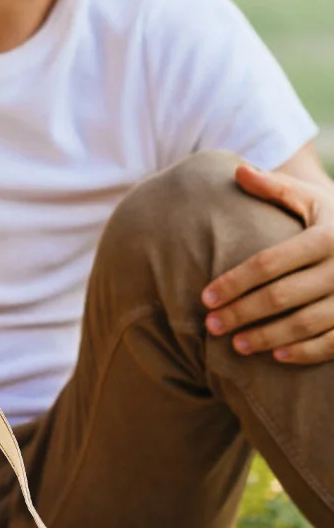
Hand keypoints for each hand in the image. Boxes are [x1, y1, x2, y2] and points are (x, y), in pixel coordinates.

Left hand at [202, 162, 333, 364]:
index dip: (234, 282)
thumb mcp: (313, 198)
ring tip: (234, 344)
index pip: (269, 263)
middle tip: (211, 325)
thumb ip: (276, 188)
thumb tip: (238, 170)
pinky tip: (277, 357)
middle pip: (281, 296)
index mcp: (327, 236)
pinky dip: (307, 352)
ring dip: (268, 337)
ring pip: (306, 323)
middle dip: (242, 312)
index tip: (204, 297)